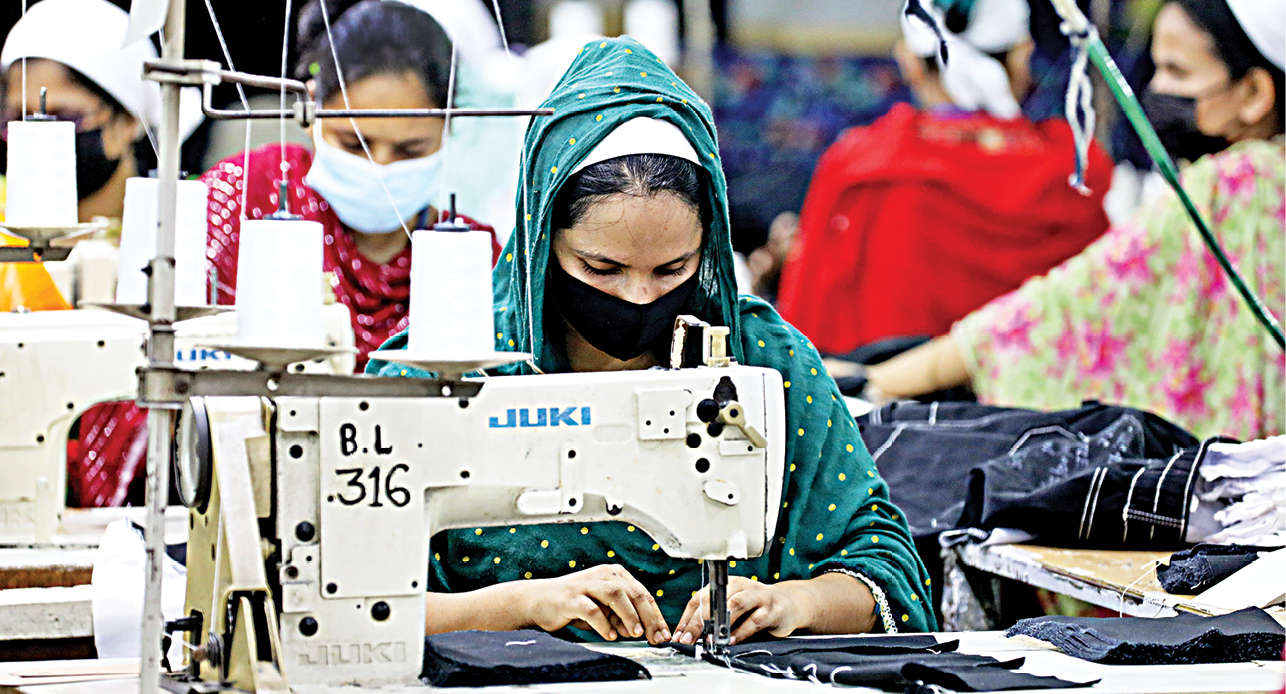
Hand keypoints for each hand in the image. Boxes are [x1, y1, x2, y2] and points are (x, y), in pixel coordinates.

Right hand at [520, 564, 670, 644]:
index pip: (642, 594)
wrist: (539, 601)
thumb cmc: (574, 604)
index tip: (663, 634)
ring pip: (616, 595)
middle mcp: (603, 574)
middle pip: (634, 593)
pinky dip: (604, 623)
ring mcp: (587, 584)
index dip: (656, 615)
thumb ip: (621, 616)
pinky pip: (592, 610)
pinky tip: (610, 635)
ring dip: (629, 616)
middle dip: (648, 617)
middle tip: (655, 637)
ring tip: (636, 633)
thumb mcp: (603, 608)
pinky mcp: (572, 597)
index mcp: (614, 574)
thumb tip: (641, 630)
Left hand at [671, 577, 810, 645]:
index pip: (700, 598)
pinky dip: (742, 631)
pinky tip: (733, 640)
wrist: (787, 605)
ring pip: (735, 604)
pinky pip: (755, 619)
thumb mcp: (732, 609)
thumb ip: (714, 619)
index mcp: (726, 584)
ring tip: (710, 638)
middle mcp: (741, 585)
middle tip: (689, 639)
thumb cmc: (755, 608)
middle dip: (699, 622)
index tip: (679, 636)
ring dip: (720, 623)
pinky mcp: (773, 608)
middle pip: (714, 601)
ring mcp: (758, 595)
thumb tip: (689, 636)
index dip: (687, 618)